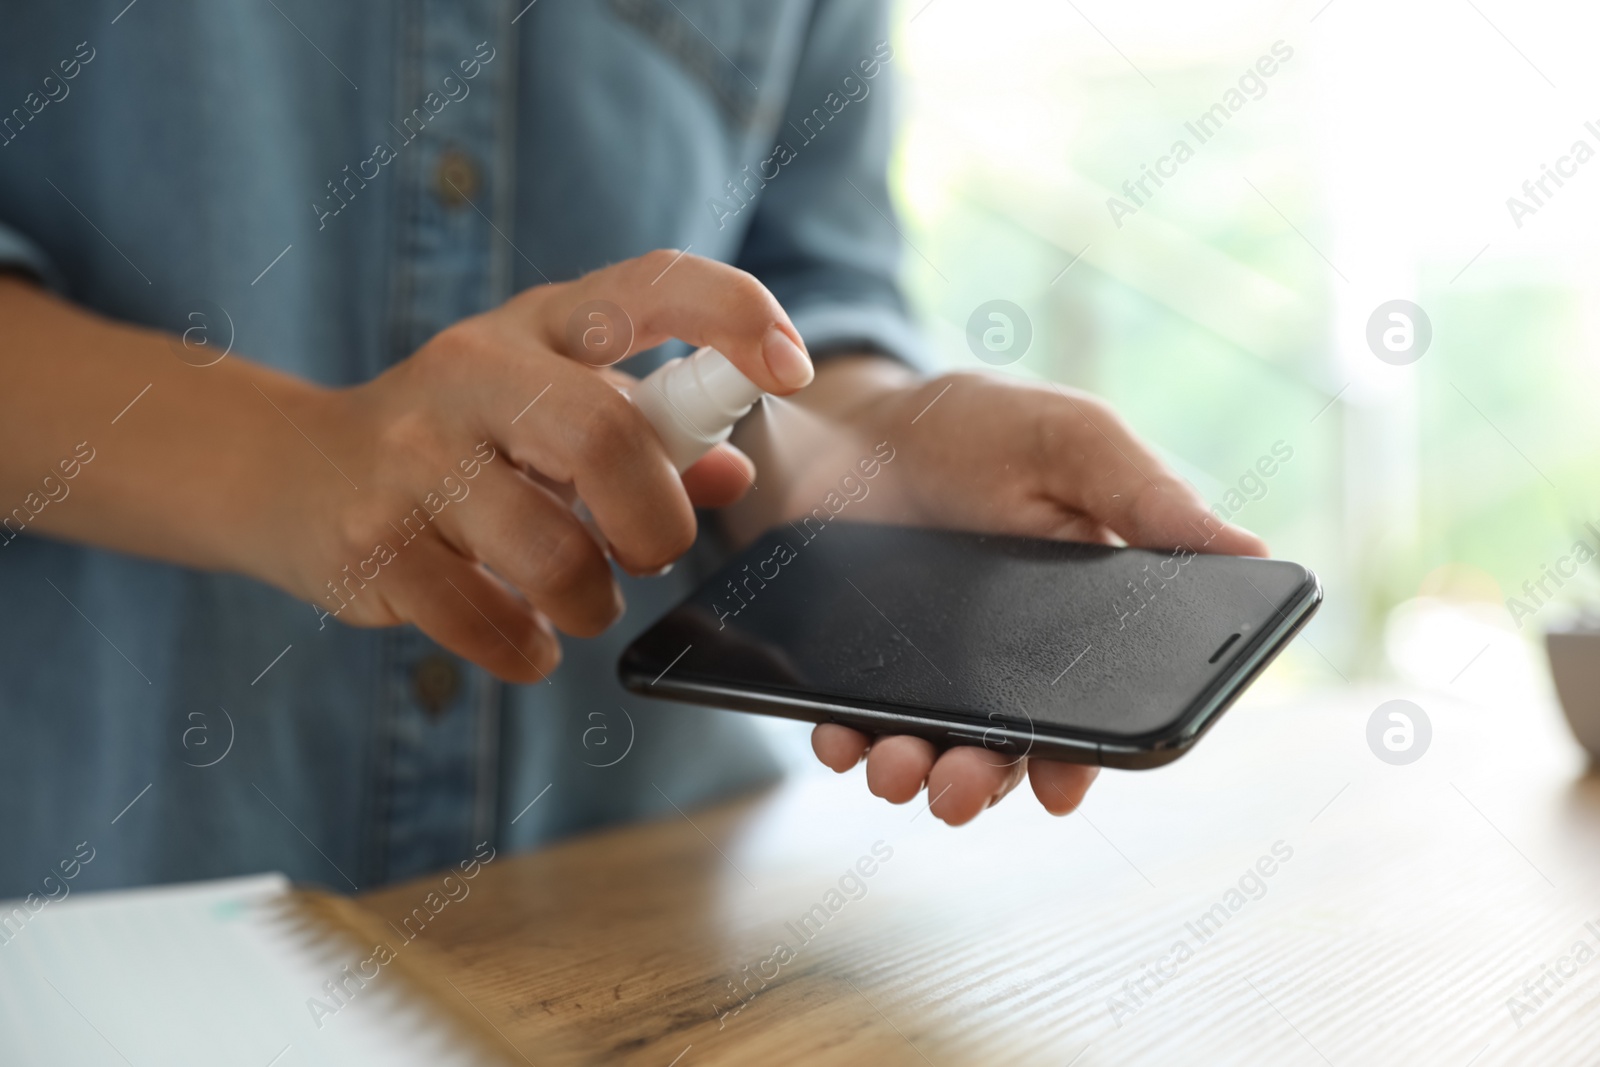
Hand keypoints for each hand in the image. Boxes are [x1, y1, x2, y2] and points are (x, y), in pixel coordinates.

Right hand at [261, 252, 813, 680]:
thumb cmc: (462, 438)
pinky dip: (528, 648)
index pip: (650, 286)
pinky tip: (526, 637)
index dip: (734, 315)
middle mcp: (473, 370)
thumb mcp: (553, 406)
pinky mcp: (373, 540)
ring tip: (581, 600)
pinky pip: (486, 622)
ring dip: (592, 602)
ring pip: (550, 552)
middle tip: (651, 553)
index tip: (791, 369)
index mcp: (538, 325)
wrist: (295, 471)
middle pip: (605, 437)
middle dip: (657, 522)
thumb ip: (651, 435)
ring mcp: (413, 455)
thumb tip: (734, 476)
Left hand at [732, 358, 1267, 825]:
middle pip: (1003, 751)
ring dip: (914, 775)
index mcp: (1077, 622)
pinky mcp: (858, 665)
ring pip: (931, 753)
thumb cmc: (978, 425)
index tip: (1059, 788)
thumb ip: (1146, 497)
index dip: (1080, 758)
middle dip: (981, 782)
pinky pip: (854, 723)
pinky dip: (845, 741)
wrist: (859, 417)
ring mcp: (928, 669)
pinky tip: (839, 739)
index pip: (1092, 712)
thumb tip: (1252, 550)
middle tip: (957, 788)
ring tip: (897, 769)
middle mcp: (1006, 663)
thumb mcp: (1072, 441)